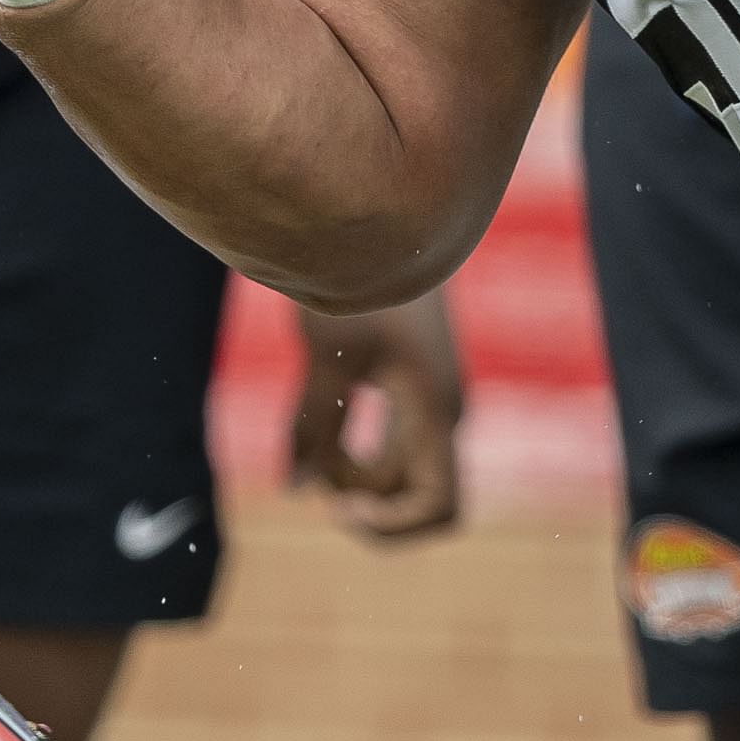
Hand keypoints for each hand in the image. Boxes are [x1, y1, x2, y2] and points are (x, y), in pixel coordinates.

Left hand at [290, 293, 464, 538]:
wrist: (379, 213)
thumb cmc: (356, 280)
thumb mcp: (327, 356)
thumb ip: (314, 427)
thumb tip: (299, 490)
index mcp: (435, 411)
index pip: (437, 509)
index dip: (391, 527)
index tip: (338, 505)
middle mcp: (441, 414)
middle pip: (408, 495)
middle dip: (358, 494)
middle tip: (313, 465)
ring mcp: (427, 402)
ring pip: (389, 469)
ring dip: (346, 469)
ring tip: (304, 435)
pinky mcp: (406, 386)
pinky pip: (379, 440)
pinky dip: (343, 444)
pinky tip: (304, 428)